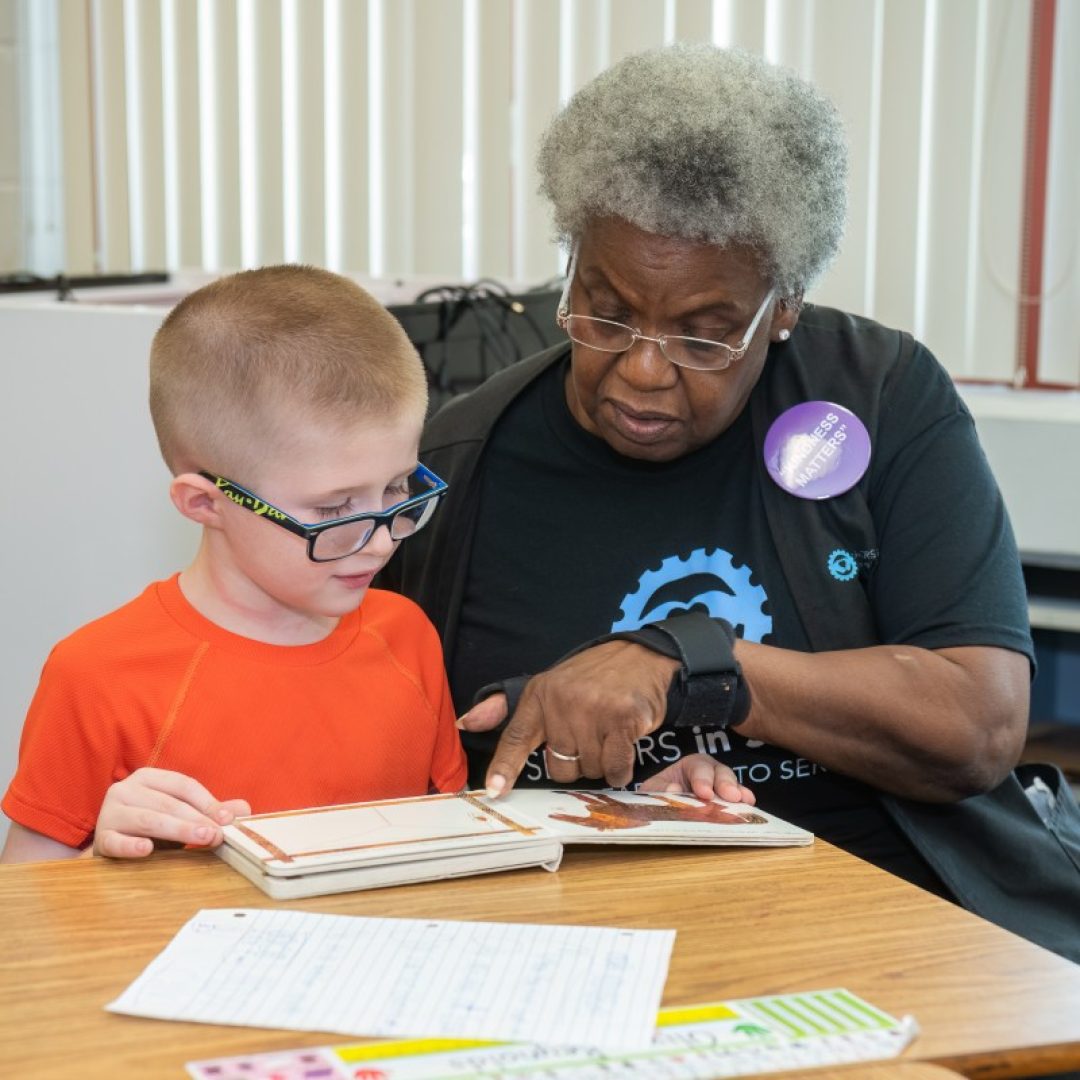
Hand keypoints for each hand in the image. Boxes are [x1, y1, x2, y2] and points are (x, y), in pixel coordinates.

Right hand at [93, 767, 250, 857]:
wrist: (113, 847)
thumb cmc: (152, 827)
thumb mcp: (181, 815)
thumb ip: (210, 810)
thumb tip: (244, 810)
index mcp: (148, 778)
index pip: (183, 786)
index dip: (207, 802)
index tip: (227, 819)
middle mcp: (125, 790)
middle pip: (168, 803)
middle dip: (197, 818)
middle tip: (219, 834)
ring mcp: (110, 813)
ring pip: (148, 820)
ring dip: (178, 830)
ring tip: (203, 839)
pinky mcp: (101, 838)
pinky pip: (116, 842)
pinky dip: (131, 845)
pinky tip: (147, 850)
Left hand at [457, 641, 679, 795]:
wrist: (642, 656)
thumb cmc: (593, 678)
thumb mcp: (547, 686)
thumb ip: (506, 708)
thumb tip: (466, 723)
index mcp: (539, 696)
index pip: (515, 736)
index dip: (504, 766)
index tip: (494, 791)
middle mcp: (562, 702)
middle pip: (559, 767)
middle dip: (575, 761)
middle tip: (589, 734)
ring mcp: (593, 710)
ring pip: (589, 769)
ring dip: (601, 762)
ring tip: (608, 732)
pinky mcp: (622, 718)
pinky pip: (615, 767)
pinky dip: (621, 767)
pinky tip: (624, 745)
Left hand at [639, 754, 755, 804]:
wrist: (661, 809)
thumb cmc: (658, 795)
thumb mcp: (652, 790)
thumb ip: (659, 788)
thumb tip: (674, 789)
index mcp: (689, 766)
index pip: (698, 767)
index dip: (702, 779)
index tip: (704, 793)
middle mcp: (709, 773)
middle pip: (720, 771)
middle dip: (725, 783)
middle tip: (731, 797)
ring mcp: (720, 788)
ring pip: (732, 783)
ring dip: (738, 792)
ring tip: (744, 802)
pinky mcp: (729, 803)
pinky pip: (739, 798)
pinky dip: (744, 801)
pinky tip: (750, 807)